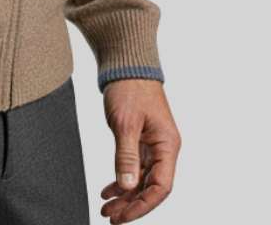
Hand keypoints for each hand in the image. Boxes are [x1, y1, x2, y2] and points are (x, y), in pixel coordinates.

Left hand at [100, 78, 180, 221]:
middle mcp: (163, 148)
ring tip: (107, 208)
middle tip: (111, 217)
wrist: (125, 65)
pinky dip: (122, 179)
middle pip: (152, 187)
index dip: (143, 205)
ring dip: (125, 195)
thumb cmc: (130, 87)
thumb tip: (128, 186)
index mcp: (167, 145)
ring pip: (142, 179)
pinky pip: (134, 167)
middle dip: (132, 205)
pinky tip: (108, 190)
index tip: (124, 216)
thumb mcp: (125, 123)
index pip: (161, 187)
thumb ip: (127, 156)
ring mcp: (152, 145)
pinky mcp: (141, 140)